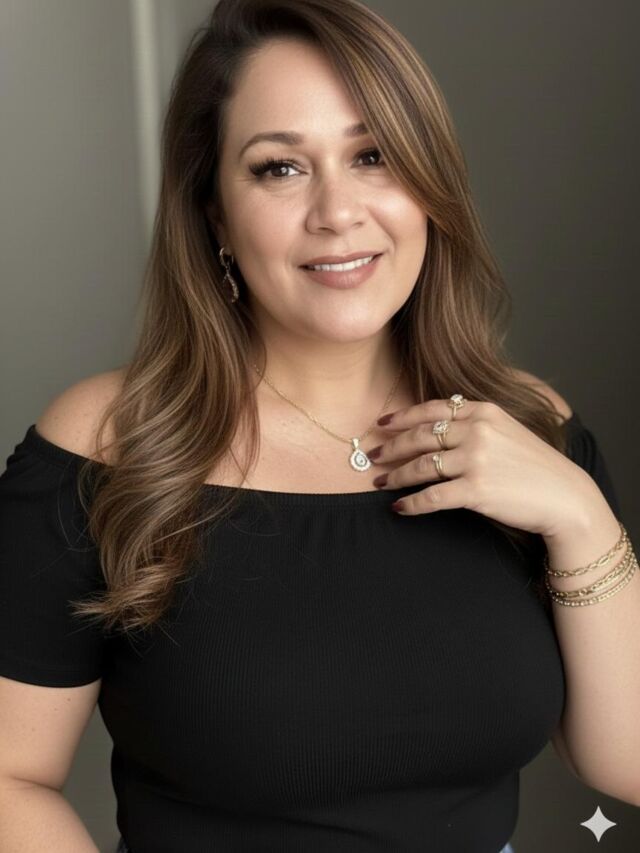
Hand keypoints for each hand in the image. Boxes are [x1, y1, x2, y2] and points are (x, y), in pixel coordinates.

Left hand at [370, 399, 598, 537]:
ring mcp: (476, 460)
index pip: (432, 409)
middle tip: (372, 457)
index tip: (381, 424)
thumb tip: (433, 428)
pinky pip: (432, 497)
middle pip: (420, 436)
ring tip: (381, 483)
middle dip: (391, 447)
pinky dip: (411, 504)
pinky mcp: (476, 490)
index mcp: (484, 411)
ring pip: (421, 466)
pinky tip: (399, 508)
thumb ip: (474, 423)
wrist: (564, 496)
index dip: (402, 417)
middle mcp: (478, 431)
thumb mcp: (507, 430)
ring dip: (395, 476)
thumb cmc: (534, 466)